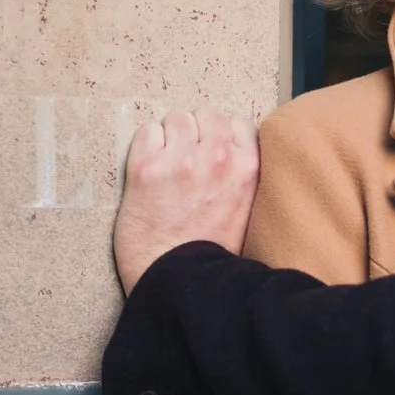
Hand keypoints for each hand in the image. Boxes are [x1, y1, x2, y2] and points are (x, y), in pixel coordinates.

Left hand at [113, 107, 259, 295]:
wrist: (179, 280)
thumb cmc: (210, 250)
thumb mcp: (246, 207)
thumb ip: (242, 174)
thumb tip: (231, 148)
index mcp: (248, 168)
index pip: (238, 122)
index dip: (223, 136)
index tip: (213, 152)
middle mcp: (218, 157)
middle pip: (208, 114)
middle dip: (197, 132)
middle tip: (187, 158)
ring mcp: (182, 161)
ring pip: (176, 118)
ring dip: (170, 138)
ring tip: (167, 166)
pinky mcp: (147, 168)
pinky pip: (147, 132)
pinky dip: (146, 148)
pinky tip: (150, 173)